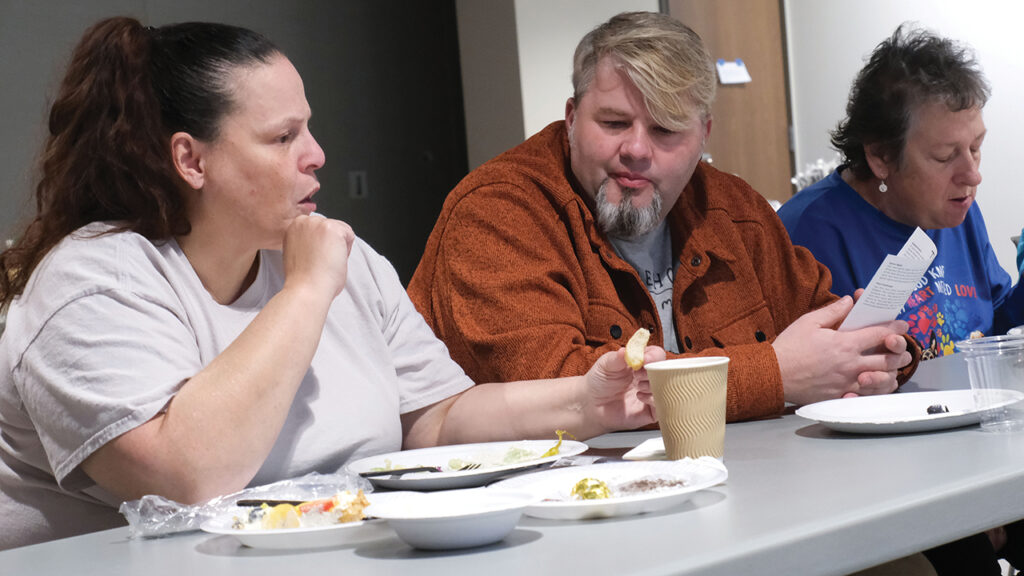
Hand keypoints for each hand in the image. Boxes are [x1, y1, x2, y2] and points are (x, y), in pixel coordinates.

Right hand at [281, 215, 354, 300]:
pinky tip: (333, 259)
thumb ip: (306, 242)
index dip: (321, 246)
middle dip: (331, 244)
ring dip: (339, 246)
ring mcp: (317, 223)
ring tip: (326, 261)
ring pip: (341, 230)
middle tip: (322, 262)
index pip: (318, 229)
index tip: (315, 259)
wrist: (306, 289)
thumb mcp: (299, 253)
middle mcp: (302, 221)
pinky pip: (349, 235)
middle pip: (330, 227)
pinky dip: (347, 250)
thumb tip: (320, 242)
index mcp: (293, 227)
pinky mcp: (331, 227)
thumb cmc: (303, 279)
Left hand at [579, 346, 665, 432]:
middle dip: (653, 371)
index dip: (654, 356)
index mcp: (640, 363)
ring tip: (637, 386)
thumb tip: (626, 350)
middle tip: (637, 374)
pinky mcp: (650, 410)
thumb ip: (616, 358)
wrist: (592, 404)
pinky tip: (639, 396)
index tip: (644, 360)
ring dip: (652, 385)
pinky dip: (654, 400)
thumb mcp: (604, 365)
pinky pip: (662, 405)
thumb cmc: (599, 382)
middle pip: (665, 370)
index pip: (657, 355)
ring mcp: (650, 393)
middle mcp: (648, 377)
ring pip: (666, 388)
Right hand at [773, 296, 910, 405]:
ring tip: (893, 366)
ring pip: (883, 380)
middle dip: (901, 352)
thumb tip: (850, 301)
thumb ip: (833, 311)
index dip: (895, 327)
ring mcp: (847, 382)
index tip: (901, 324)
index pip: (880, 334)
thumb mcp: (808, 322)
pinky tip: (876, 383)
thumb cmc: (789, 348)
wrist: (773, 374)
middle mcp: (850, 364)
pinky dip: (876, 389)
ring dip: (893, 372)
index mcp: (844, 343)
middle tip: (902, 348)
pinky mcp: (840, 395)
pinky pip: (868, 395)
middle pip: (889, 359)